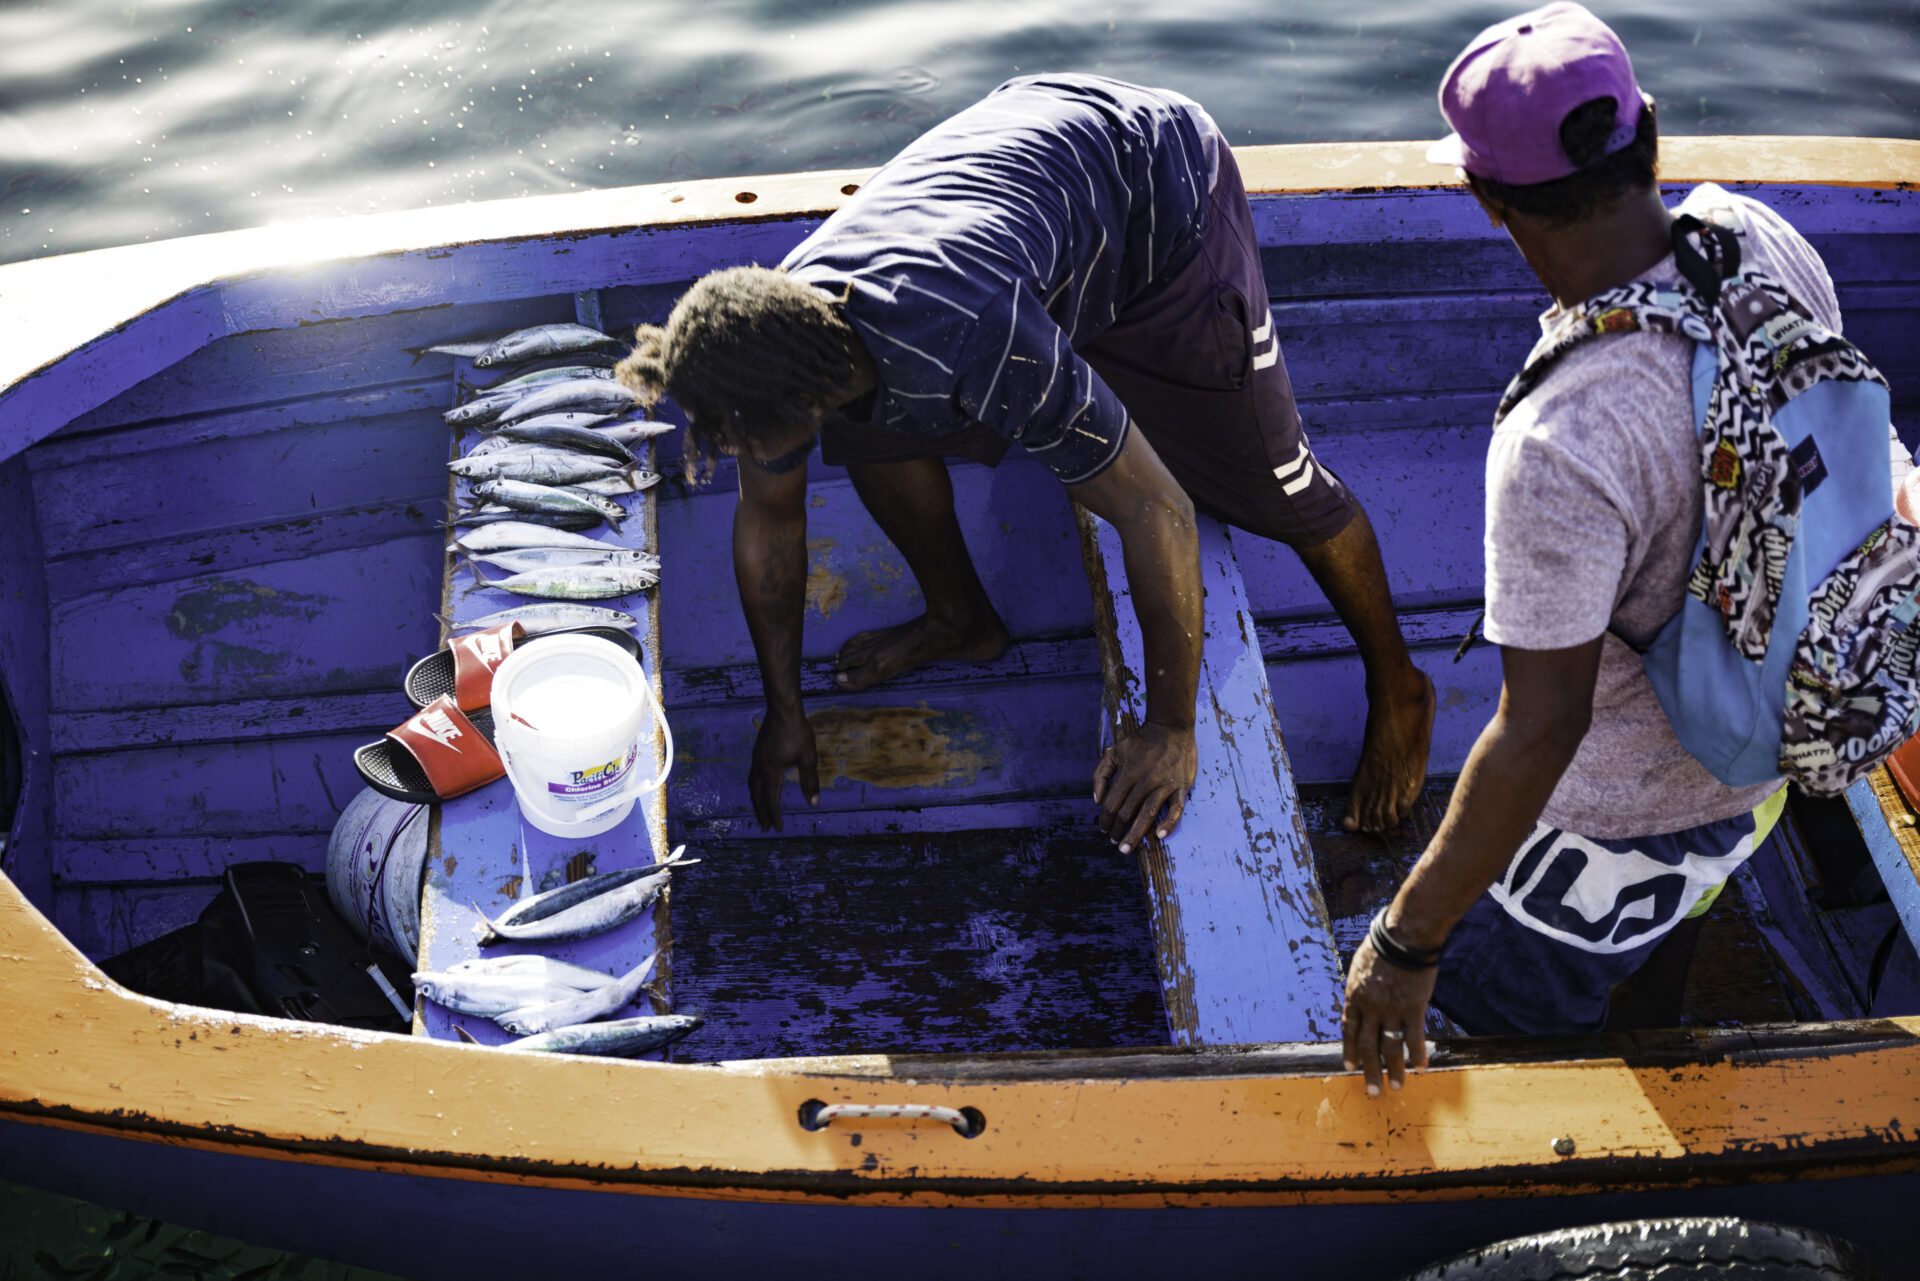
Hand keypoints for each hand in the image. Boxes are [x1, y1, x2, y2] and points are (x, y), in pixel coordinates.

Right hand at [749, 705, 819, 831]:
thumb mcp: (808, 758)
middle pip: (757, 795)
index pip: (771, 799)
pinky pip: (752, 775)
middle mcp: (760, 767)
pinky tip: (760, 786)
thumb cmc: (798, 733)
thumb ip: (810, 781)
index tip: (777, 828)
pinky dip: (755, 787)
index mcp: (771, 771)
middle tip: (764, 826)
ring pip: (752, 785)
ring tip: (760, 810)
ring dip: (756, 800)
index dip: (774, 815)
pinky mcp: (757, 751)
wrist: (783, 710)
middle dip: (761, 812)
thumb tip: (813, 803)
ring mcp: (756, 758)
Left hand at [1091, 720, 1197, 852]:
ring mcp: (1165, 784)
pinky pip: (1176, 809)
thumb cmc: (1140, 741)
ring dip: (1136, 834)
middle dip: (1118, 831)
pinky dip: (1169, 823)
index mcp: (1128, 773)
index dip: (1105, 820)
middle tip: (1115, 843)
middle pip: (1127, 813)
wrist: (1171, 727)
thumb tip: (1098, 801)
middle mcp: (1145, 781)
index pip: (1112, 804)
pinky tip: (1160, 836)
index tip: (1104, 829)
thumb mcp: (1114, 751)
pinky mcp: (1181, 787)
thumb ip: (1100, 774)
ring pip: (1148, 815)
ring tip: (1127, 848)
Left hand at [1340, 935, 1436, 1096]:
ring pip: (1390, 1047)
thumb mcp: (1360, 967)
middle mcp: (1370, 1008)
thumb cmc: (1381, 946)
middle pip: (1367, 1045)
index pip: (1349, 1029)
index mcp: (1354, 996)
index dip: (1350, 1050)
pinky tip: (1421, 1068)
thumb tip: (1357, 1000)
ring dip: (1393, 1070)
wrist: (1402, 937)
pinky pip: (1414, 1038)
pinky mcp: (1413, 1009)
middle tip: (1373, 1092)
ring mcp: (1391, 1010)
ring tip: (1397, 1087)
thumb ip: (1359, 988)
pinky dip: (1418, 1055)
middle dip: (1370, 1071)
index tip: (1351, 1067)